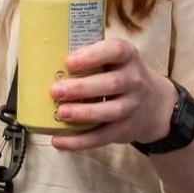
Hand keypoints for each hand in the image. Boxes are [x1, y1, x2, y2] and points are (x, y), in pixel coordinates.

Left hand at [48, 38, 178, 151]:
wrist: (153, 103)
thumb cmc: (118, 74)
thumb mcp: (112, 59)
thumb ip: (87, 57)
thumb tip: (40, 58)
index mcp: (127, 56)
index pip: (115, 51)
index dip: (92, 56)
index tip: (68, 61)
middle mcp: (134, 80)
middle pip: (112, 84)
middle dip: (82, 88)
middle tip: (56, 90)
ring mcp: (132, 106)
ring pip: (110, 111)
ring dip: (84, 114)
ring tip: (60, 114)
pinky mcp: (125, 129)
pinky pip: (103, 136)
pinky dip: (80, 141)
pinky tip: (59, 141)